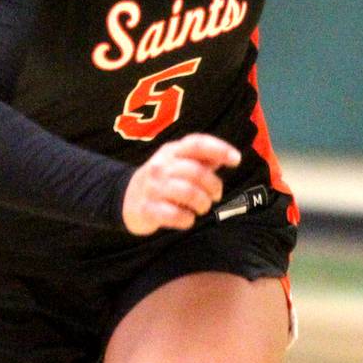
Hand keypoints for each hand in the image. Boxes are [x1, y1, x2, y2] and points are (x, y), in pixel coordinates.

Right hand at [122, 133, 240, 235]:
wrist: (126, 199)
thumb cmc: (164, 180)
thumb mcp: (180, 163)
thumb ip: (204, 160)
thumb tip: (231, 156)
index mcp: (172, 151)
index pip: (196, 143)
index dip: (219, 149)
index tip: (236, 160)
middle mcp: (160, 166)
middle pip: (196, 171)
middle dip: (214, 186)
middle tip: (215, 196)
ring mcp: (152, 187)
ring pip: (188, 193)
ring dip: (202, 204)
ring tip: (201, 207)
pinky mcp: (146, 209)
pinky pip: (174, 215)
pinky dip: (187, 219)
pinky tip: (187, 218)